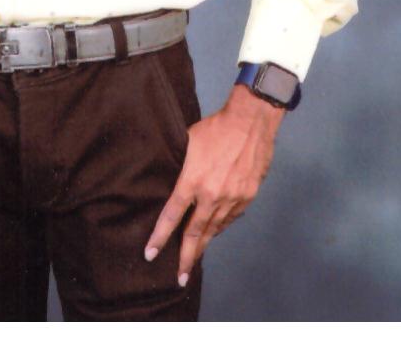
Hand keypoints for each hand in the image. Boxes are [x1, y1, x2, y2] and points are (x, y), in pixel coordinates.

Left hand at [144, 83, 283, 285]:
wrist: (250, 123)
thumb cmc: (215, 128)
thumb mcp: (188, 144)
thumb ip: (179, 166)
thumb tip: (170, 180)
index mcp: (192, 181)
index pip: (171, 216)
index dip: (160, 237)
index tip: (150, 254)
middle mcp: (212, 195)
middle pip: (195, 233)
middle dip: (186, 257)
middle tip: (179, 278)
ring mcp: (232, 198)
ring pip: (214, 229)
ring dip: (203, 245)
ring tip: (193, 260)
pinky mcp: (247, 197)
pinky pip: (230, 219)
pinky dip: (220, 227)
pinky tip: (213, 233)